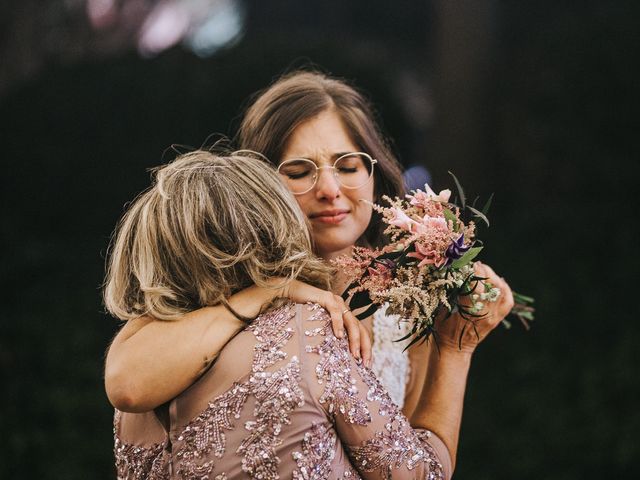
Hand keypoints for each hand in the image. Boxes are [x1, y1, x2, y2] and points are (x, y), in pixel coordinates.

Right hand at [229, 279, 371, 366]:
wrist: (287, 295)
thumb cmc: (299, 314)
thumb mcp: (316, 331)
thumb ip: (325, 340)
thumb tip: (330, 363)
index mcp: (343, 315)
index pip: (360, 332)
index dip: (366, 347)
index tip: (367, 365)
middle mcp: (343, 308)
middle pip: (360, 328)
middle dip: (364, 346)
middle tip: (364, 363)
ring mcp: (336, 301)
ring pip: (351, 320)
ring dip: (354, 338)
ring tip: (354, 353)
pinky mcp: (326, 297)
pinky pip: (335, 311)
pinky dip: (338, 323)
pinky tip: (339, 336)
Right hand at [435, 262, 513, 353]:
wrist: (453, 348)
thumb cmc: (442, 326)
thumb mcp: (442, 307)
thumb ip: (451, 290)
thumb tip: (456, 271)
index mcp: (468, 309)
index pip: (475, 283)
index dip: (473, 271)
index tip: (467, 263)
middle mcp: (484, 312)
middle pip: (491, 285)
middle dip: (484, 271)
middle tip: (476, 265)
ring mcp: (493, 316)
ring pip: (501, 290)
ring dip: (494, 277)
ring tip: (485, 271)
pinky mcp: (497, 319)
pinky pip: (508, 301)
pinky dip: (505, 289)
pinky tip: (498, 282)